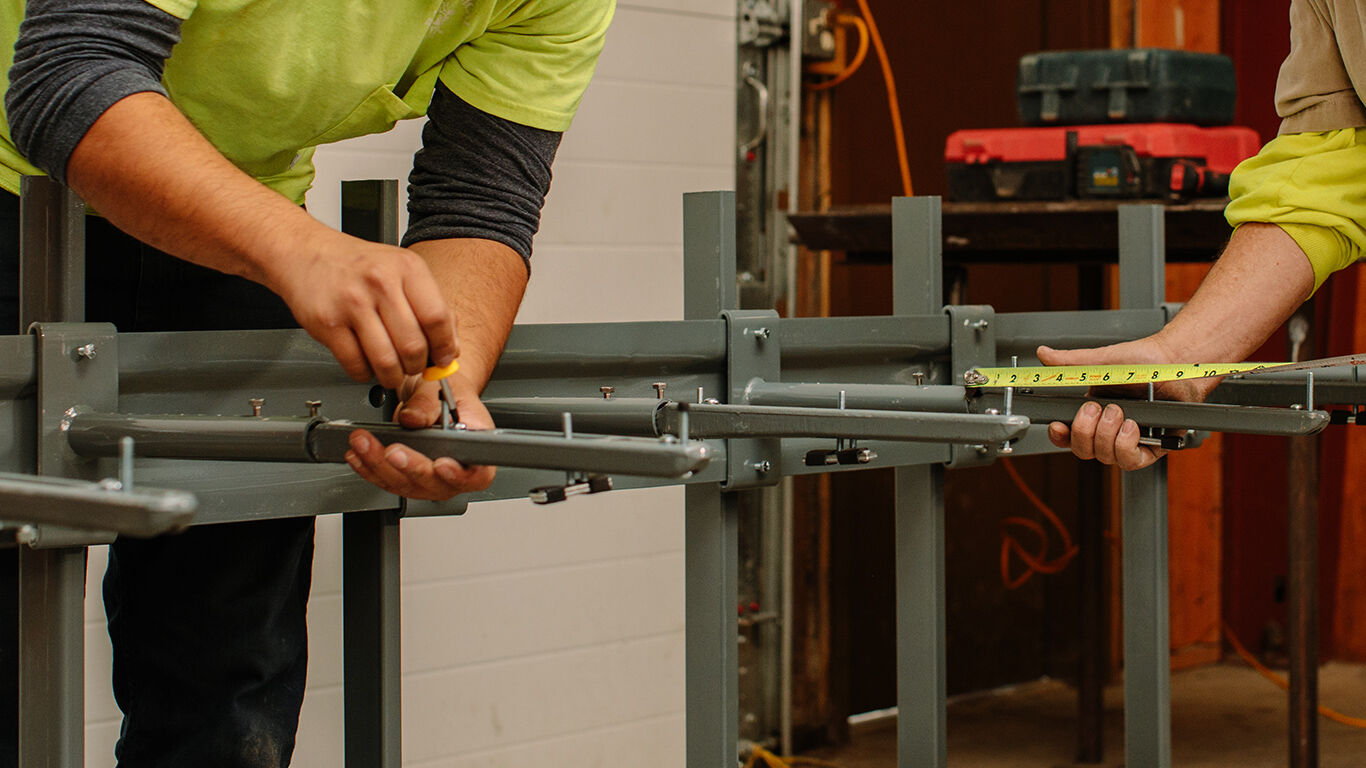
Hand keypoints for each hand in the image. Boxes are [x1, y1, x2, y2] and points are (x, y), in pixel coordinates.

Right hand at [267, 233, 458, 389]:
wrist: (307, 253)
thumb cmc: (358, 266)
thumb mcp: (402, 270)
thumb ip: (430, 305)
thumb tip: (450, 348)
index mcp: (407, 268)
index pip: (438, 319)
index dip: (444, 347)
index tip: (443, 359)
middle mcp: (380, 282)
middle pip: (414, 345)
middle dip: (417, 366)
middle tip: (414, 366)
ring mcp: (352, 303)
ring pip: (386, 362)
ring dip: (393, 376)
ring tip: (392, 371)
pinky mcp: (328, 323)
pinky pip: (356, 365)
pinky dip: (365, 374)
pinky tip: (367, 364)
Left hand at [343, 372, 495, 499]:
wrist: (438, 397)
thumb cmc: (451, 396)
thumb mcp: (446, 389)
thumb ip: (429, 405)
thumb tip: (413, 419)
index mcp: (478, 452)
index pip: (477, 474)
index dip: (459, 474)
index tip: (441, 464)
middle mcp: (456, 473)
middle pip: (435, 484)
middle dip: (410, 468)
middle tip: (392, 451)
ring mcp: (431, 481)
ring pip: (405, 485)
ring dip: (379, 465)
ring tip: (363, 443)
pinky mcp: (408, 480)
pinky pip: (387, 481)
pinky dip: (369, 468)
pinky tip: (358, 454)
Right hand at [1037, 337, 1218, 470]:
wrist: (1177, 363)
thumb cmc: (1145, 361)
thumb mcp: (1101, 361)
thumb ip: (1070, 362)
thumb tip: (1044, 354)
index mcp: (1093, 413)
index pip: (1068, 435)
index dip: (1060, 436)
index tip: (1058, 425)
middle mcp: (1109, 430)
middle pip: (1082, 450)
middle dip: (1084, 431)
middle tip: (1096, 408)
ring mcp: (1129, 441)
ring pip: (1104, 457)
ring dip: (1107, 435)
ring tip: (1119, 412)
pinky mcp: (1151, 449)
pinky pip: (1130, 461)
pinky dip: (1126, 446)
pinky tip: (1131, 426)